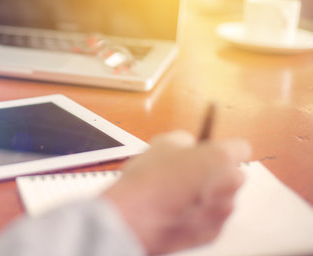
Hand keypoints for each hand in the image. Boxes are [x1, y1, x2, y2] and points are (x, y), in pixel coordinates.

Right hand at [104, 131, 250, 254]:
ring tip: (178, 194)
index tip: (211, 150)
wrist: (133, 219)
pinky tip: (177, 209)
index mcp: (220, 158)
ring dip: (208, 194)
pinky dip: (199, 214)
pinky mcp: (213, 233)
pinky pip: (212, 218)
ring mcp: (222, 212)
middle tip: (189, 172)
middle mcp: (228, 185)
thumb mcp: (161, 143)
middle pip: (233, 174)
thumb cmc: (147, 182)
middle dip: (216, 172)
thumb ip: (184, 140)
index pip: (240, 147)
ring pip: (223, 197)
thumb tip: (187, 145)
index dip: (222, 148)